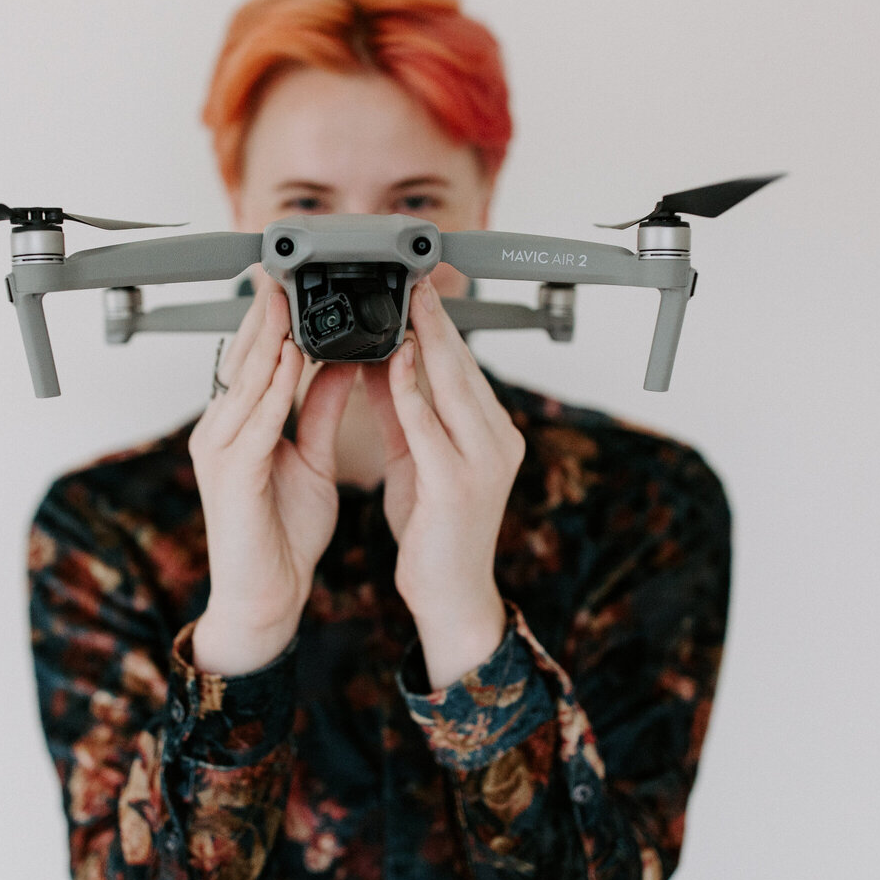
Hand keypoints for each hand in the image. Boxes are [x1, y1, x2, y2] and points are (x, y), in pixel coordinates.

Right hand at [187, 279, 352, 674]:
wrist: (265, 597)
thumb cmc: (282, 534)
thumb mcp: (311, 458)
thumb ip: (319, 411)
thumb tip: (338, 366)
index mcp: (237, 427)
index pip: (252, 362)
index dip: (270, 323)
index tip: (291, 286)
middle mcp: (220, 432)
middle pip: (242, 362)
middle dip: (264, 318)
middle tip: (284, 275)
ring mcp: (219, 452)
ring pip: (246, 382)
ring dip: (269, 340)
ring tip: (289, 302)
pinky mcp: (230, 475)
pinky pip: (255, 421)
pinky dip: (275, 388)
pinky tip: (292, 361)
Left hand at [361, 280, 524, 683]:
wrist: (449, 596)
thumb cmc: (434, 530)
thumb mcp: (415, 459)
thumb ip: (402, 411)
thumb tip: (382, 361)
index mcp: (493, 435)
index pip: (466, 370)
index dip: (442, 329)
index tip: (420, 294)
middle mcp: (498, 443)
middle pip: (465, 369)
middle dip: (438, 323)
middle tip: (415, 284)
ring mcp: (483, 464)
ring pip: (453, 388)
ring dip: (427, 343)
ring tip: (406, 308)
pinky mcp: (457, 485)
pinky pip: (429, 426)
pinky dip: (410, 390)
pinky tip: (393, 362)